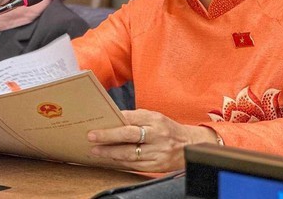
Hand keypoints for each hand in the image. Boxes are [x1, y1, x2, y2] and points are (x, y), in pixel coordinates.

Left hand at [87, 109, 216, 172]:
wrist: (190, 145)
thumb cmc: (166, 129)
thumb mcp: (154, 117)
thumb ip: (135, 118)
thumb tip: (112, 119)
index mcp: (155, 119)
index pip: (130, 118)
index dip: (113, 121)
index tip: (98, 123)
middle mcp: (157, 135)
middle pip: (129, 135)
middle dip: (108, 136)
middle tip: (92, 136)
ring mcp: (158, 152)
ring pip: (130, 153)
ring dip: (110, 152)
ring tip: (96, 150)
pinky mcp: (157, 166)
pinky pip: (135, 165)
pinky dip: (121, 162)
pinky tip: (110, 160)